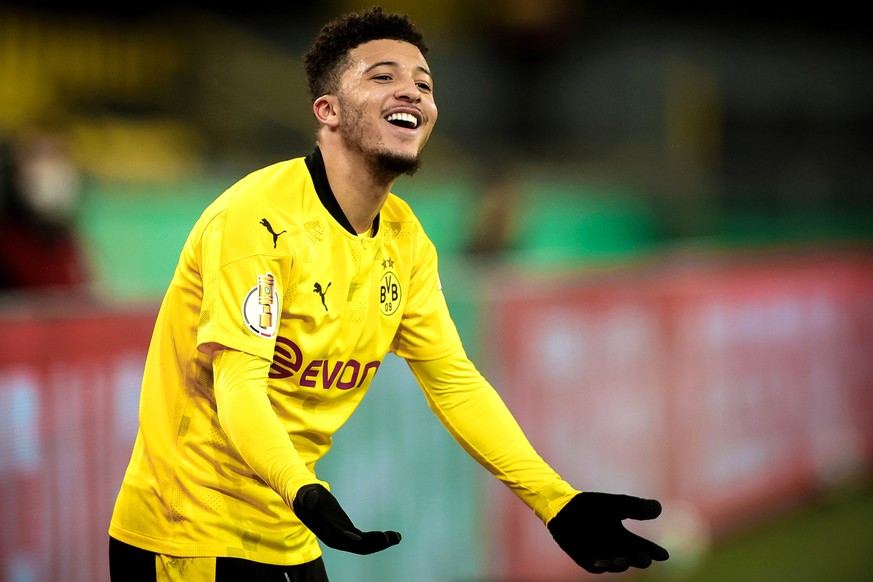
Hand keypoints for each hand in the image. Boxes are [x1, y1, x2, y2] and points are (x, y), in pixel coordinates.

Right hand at [292, 483, 400, 554]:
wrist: (307, 500)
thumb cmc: (307, 495)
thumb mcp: (307, 495)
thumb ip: (309, 498)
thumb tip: (310, 496)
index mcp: (326, 531)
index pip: (342, 538)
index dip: (354, 540)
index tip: (367, 539)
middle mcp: (336, 539)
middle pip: (358, 546)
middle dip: (375, 543)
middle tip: (391, 537)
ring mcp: (344, 538)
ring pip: (366, 546)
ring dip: (382, 543)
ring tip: (398, 537)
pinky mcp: (350, 533)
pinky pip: (367, 541)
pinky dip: (380, 539)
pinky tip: (393, 536)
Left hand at [547, 492, 668, 573]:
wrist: (564, 506)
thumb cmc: (591, 505)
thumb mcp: (615, 504)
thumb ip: (635, 507)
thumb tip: (659, 508)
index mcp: (624, 537)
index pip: (642, 547)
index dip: (653, 551)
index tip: (664, 555)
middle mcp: (614, 549)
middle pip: (631, 559)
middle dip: (639, 560)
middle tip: (645, 559)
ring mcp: (600, 555)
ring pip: (615, 565)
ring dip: (620, 565)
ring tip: (623, 561)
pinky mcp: (585, 559)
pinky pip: (594, 566)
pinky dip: (599, 566)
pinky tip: (603, 564)